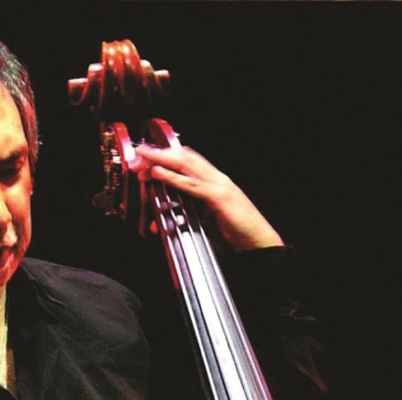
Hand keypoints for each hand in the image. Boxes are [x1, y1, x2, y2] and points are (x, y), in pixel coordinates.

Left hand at [132, 144, 282, 251]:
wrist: (261, 244)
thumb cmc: (238, 235)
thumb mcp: (210, 220)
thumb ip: (191, 214)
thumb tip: (167, 217)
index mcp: (218, 182)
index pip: (191, 162)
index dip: (170, 156)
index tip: (150, 156)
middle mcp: (218, 179)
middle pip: (185, 158)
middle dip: (162, 153)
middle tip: (141, 152)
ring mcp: (220, 186)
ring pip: (186, 166)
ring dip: (162, 160)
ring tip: (144, 156)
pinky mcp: (219, 198)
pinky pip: (191, 185)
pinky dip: (173, 177)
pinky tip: (158, 173)